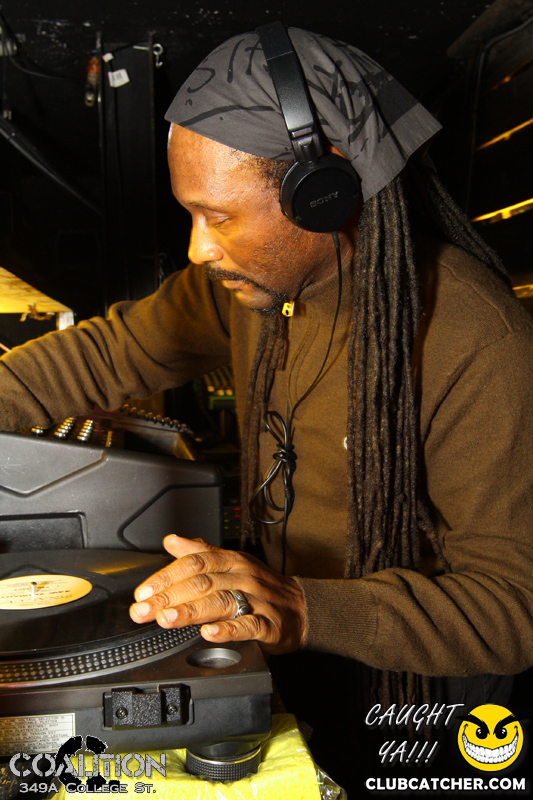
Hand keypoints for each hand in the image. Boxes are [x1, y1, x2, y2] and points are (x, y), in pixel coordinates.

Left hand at [129, 535, 306, 654]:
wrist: (300, 608)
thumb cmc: (260, 586)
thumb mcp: (231, 562)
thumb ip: (200, 553)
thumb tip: (171, 541)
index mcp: (232, 561)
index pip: (195, 562)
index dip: (167, 576)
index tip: (144, 591)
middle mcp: (242, 576)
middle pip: (202, 583)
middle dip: (169, 596)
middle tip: (144, 609)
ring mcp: (257, 599)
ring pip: (221, 602)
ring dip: (190, 611)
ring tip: (167, 618)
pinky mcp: (268, 624)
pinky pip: (247, 625)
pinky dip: (227, 630)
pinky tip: (208, 633)